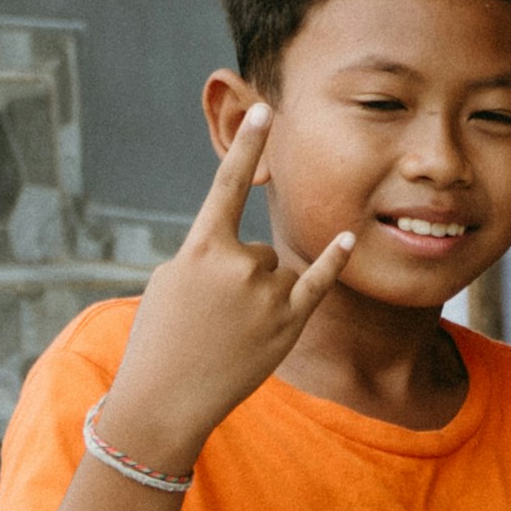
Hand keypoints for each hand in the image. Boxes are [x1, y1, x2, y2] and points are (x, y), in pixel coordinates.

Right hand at [94, 86, 344, 470]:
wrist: (164, 401)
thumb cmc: (160, 338)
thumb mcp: (170, 282)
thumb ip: (208, 253)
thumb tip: (245, 249)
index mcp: (201, 249)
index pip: (227, 186)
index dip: (247, 147)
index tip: (264, 110)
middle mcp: (239, 265)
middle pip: (256, 249)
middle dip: (236, 278)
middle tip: (209, 317)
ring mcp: (267, 295)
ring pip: (274, 273)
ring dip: (257, 297)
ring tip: (228, 332)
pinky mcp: (289, 323)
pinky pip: (317, 282)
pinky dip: (333, 261)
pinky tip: (350, 239)